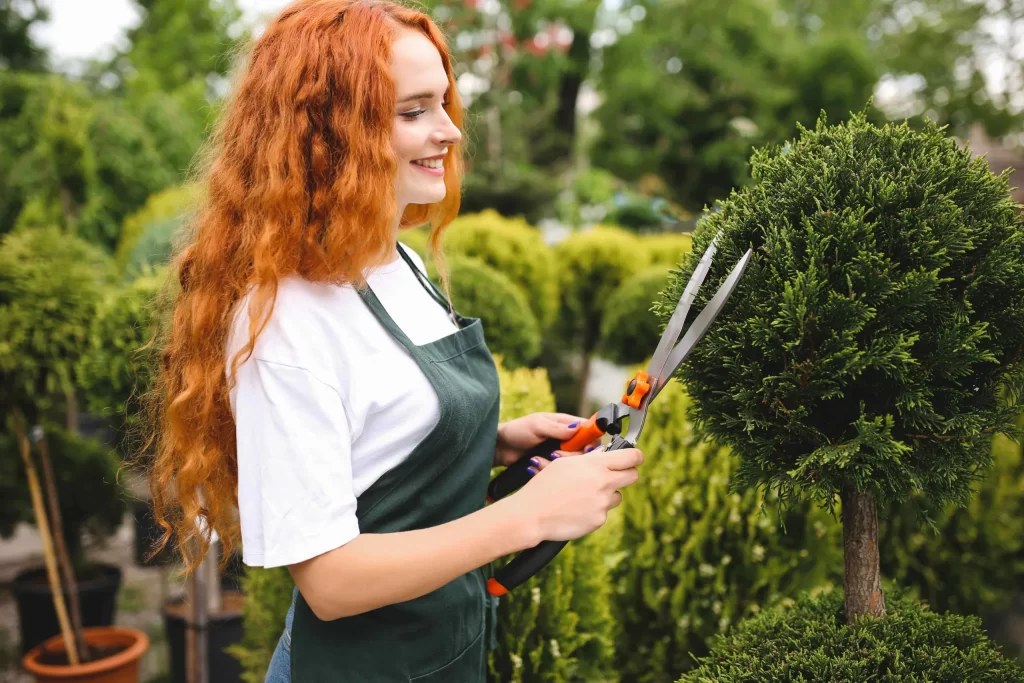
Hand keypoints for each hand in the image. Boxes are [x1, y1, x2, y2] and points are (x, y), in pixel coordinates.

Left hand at [494, 412, 603, 467]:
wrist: (500, 448)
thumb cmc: (517, 431)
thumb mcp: (537, 426)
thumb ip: (558, 428)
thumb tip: (578, 428)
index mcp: (565, 424)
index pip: (588, 431)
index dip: (591, 440)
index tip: (585, 449)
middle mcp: (565, 439)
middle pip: (583, 451)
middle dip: (569, 455)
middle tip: (553, 454)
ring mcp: (558, 453)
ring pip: (571, 464)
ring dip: (554, 464)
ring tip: (537, 459)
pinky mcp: (551, 465)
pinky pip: (558, 472)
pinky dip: (545, 470)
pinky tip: (533, 465)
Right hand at [501, 446, 643, 542]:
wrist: (532, 514)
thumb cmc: (544, 485)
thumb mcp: (564, 463)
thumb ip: (589, 459)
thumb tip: (604, 454)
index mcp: (596, 464)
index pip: (632, 457)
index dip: (635, 456)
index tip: (634, 457)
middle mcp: (604, 483)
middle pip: (633, 476)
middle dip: (626, 474)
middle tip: (614, 475)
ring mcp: (603, 503)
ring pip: (617, 496)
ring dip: (607, 494)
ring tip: (583, 495)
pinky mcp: (599, 520)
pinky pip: (603, 512)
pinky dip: (594, 510)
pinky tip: (576, 509)